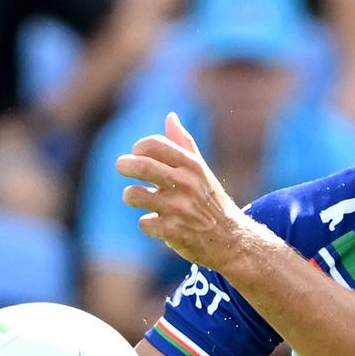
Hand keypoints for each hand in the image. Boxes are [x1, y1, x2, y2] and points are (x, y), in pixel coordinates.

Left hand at [117, 112, 253, 270]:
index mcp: (192, 165)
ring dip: (131, 195)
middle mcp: (186, 184)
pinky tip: (158, 223)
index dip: (139, 147)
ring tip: (137, 198)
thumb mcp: (201, 170)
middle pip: (140, 166)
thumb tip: (170, 116)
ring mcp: (180, 208)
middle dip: (124, 165)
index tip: (138, 154)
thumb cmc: (211, 201)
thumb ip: (184, 144)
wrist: (231, 239)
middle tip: (123, 167)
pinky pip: (144, 223)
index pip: (154, 144)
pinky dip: (148, 224)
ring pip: (134, 195)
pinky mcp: (174, 231)